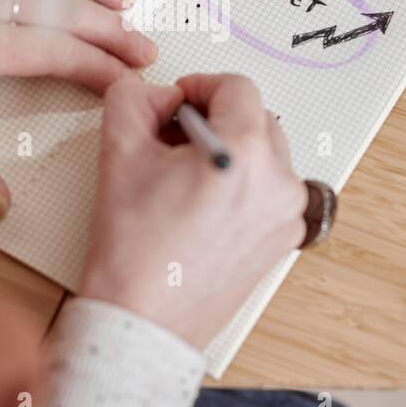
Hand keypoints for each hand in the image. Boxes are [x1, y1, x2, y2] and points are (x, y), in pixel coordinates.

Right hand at [79, 72, 305, 347]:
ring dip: (231, 152)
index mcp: (246, 153)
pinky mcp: (283, 241)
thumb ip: (134, 99)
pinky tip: (203, 207)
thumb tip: (158, 94)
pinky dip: (243, 187)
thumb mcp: (119, 152)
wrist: (143, 320)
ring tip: (187, 178)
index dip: (200, 86)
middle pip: (256, 118)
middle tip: (173, 139)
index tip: (179, 100)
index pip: (236, 86)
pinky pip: (269, 193)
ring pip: (265, 156)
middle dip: (215, 119)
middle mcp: (278, 183)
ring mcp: (286, 216)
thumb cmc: (135, 252)